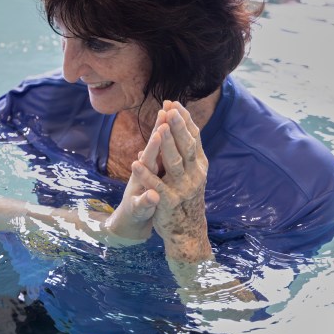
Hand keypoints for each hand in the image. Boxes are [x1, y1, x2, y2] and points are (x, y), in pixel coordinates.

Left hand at [131, 101, 212, 261]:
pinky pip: (156, 186)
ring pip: (174, 163)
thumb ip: (182, 152)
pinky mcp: (169, 201)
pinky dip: (146, 174)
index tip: (174, 102)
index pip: (193, 137)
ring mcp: (183, 188)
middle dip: (178, 126)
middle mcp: (194, 174)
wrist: (187, 231)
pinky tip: (135, 163)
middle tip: (171, 108)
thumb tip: (176, 127)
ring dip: (167, 145)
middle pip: (186, 146)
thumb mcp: (188, 172)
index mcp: (198, 164)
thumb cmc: (184, 196)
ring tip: (160, 129)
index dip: (184, 119)